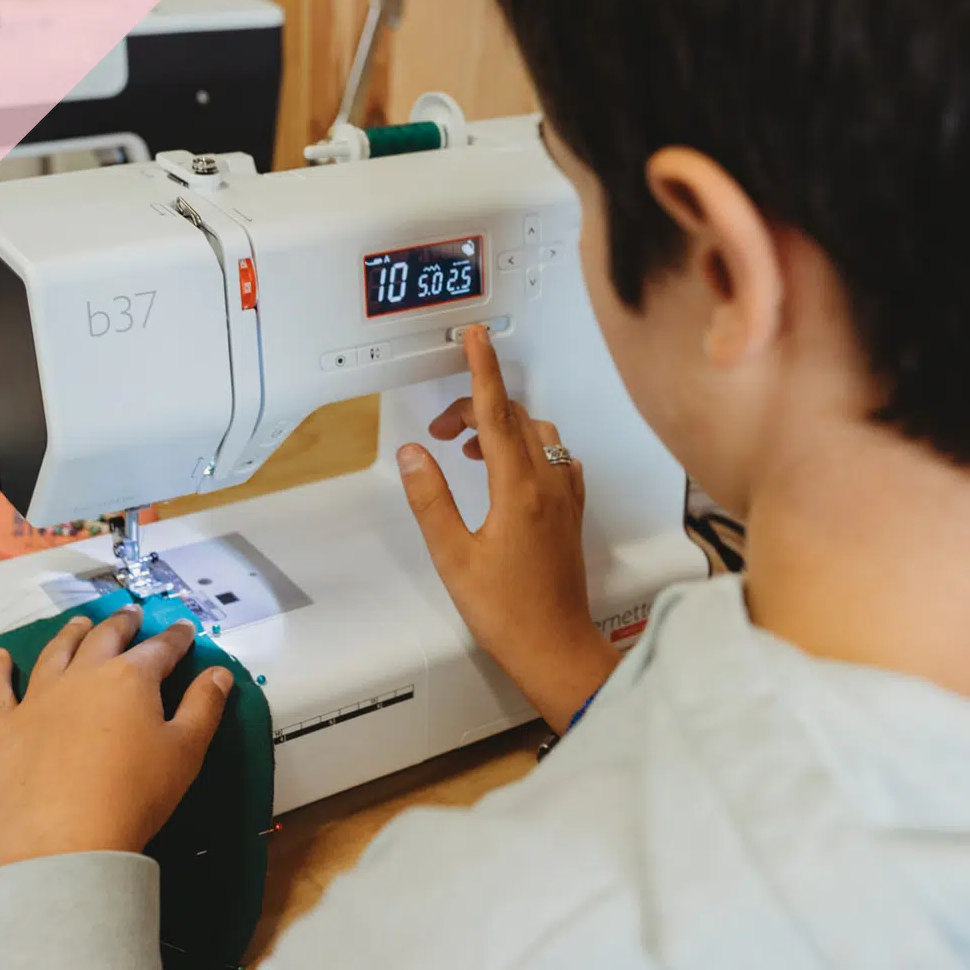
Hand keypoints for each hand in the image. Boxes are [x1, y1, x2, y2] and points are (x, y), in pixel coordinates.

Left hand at [0, 607, 232, 868]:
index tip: (184, 628)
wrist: (66, 841)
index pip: (161, 648)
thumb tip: (220, 671)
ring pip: (57, 652)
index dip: (176, 637)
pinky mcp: (6, 727)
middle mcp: (85, 674)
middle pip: (106, 638)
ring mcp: (40, 697)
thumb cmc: (136, 793)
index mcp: (132, 677)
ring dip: (71, 633)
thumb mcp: (186, 750)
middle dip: (124, 623)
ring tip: (80, 623)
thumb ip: (205, 705)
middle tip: (132, 614)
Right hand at [397, 325, 619, 734]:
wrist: (556, 648)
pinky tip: (512, 469)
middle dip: (477, 409)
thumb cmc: (508, 612)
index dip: (482, 370)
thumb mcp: (453, 556)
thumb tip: (414, 454)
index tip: (475, 339)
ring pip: (539, 435)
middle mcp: (550, 485)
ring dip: (504, 427)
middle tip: (443, 430)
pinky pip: (557, 458)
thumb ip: (431, 499)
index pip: (496, 413)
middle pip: (515, 420)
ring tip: (470, 448)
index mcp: (519, 490)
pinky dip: (530, 448)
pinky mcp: (572, 513)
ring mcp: (566, 498)